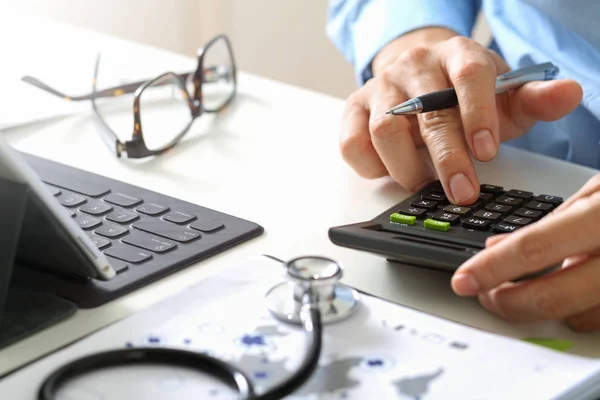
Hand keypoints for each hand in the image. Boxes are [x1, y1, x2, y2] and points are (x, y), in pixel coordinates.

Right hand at [340, 28, 582, 203]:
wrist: (417, 79)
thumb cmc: (461, 94)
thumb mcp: (502, 97)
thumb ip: (534, 100)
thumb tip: (568, 94)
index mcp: (456, 54)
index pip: (468, 75)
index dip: (477, 113)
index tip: (487, 151)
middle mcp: (414, 66)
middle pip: (427, 111)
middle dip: (447, 158)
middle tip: (462, 192)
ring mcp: (380, 88)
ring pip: (384, 130)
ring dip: (407, 167)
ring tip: (424, 183)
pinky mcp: (353, 110)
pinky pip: (353, 144)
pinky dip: (372, 167)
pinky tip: (391, 171)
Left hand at [451, 173, 599, 331]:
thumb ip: (550, 224)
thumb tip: (498, 247)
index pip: (535, 248)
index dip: (492, 268)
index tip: (464, 281)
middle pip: (554, 296)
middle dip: (509, 301)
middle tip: (489, 295)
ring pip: (581, 317)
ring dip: (548, 306)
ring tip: (533, 285)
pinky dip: (582, 308)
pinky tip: (574, 286)